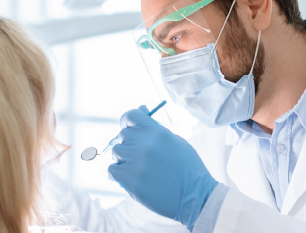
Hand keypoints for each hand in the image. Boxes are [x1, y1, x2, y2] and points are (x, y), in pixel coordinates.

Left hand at [108, 106, 217, 229]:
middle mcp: (146, 144)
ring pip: (116, 152)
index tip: (129, 129)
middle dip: (129, 143)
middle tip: (140, 155)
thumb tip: (141, 109)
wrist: (194, 196)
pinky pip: (112, 170)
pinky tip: (130, 178)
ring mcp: (136, 162)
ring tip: (138, 168)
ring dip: (123, 159)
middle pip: (122, 135)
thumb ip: (155, 127)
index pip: (131, 115)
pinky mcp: (130, 180)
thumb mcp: (176, 141)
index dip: (127, 121)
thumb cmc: (186, 168)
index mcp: (158, 132)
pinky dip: (117, 174)